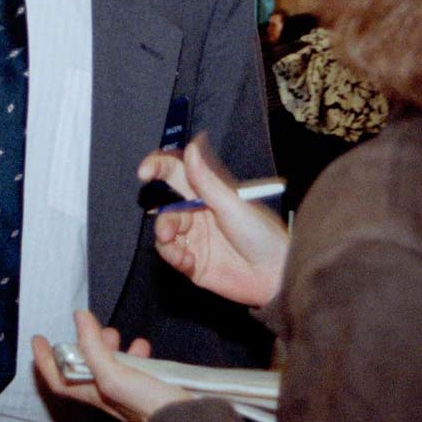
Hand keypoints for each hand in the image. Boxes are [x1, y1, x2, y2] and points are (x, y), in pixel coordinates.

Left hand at [32, 310, 190, 421]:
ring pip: (110, 364)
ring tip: (118, 335)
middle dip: (85, 344)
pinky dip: (136, 353)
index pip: (58, 378)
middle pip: (85, 367)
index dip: (44, 359)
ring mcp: (128, 391)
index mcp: (93, 393)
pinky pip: (136, 367)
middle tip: (91, 327)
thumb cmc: (147, 405)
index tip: (38, 338)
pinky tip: (143, 346)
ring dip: (110, 347)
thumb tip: (79, 317)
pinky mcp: (147, 387)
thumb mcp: (112, 375)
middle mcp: (107, 393)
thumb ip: (93, 348)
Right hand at [139, 134, 288, 307]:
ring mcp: (195, 237)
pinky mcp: (193, 262)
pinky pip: (172, 254)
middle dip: (163, 216)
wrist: (277, 276)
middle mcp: (199, 212)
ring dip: (165, 236)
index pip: (178, 171)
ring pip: (165, 230)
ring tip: (176, 247)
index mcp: (209, 192)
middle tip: (168, 229)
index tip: (145, 172)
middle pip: (167, 205)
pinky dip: (174, 256)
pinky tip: (188, 261)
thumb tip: (192, 145)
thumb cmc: (263, 235)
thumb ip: (207, 179)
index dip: (159, 166)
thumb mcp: (233, 205)